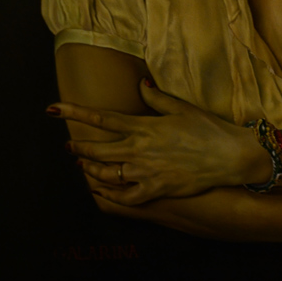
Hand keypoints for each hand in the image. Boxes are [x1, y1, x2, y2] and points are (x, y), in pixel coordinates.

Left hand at [49, 81, 255, 203]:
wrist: (228, 156)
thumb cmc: (207, 128)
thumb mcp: (181, 107)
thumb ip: (156, 97)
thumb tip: (141, 83)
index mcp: (143, 126)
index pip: (101, 118)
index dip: (74, 113)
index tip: (53, 109)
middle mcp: (139, 150)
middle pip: (96, 149)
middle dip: (78, 146)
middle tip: (69, 144)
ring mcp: (145, 172)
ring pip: (106, 173)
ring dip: (90, 169)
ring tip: (83, 165)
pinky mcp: (155, 190)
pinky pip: (124, 197)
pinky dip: (109, 195)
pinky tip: (102, 190)